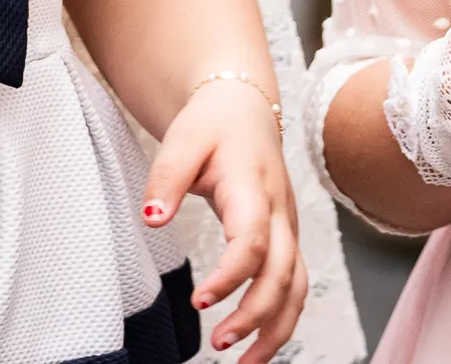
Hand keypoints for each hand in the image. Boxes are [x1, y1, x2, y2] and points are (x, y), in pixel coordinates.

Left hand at [142, 74, 305, 363]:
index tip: (199, 301)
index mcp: (254, 188)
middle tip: (219, 344)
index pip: (252, 240)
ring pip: (298, 288)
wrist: (245, 110)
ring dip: (276, 329)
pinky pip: (296, 287)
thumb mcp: (183, 140)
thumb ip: (166, 179)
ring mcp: (289, 229)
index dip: (231, 275)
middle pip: (283, 273)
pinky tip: (258, 346)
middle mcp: (281, 213)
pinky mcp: (288, 241)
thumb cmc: (213, 126)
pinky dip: (282, 321)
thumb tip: (151, 217)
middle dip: (256, 315)